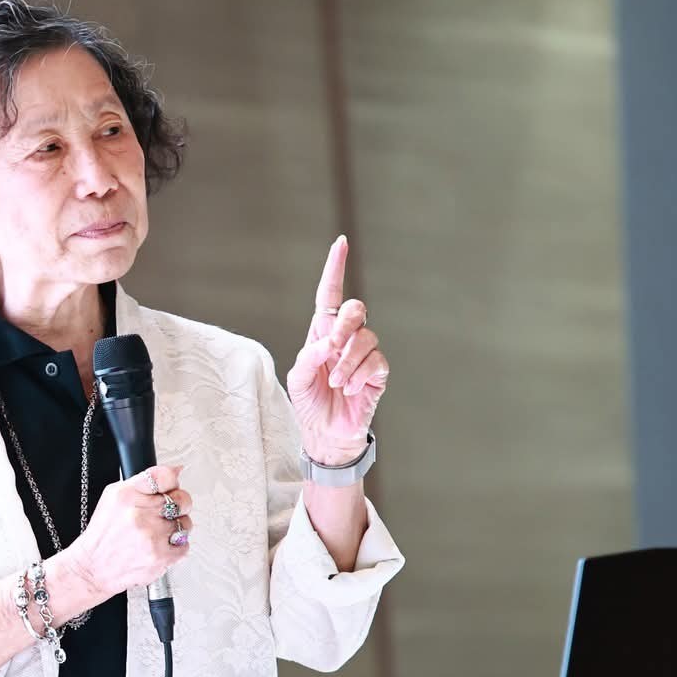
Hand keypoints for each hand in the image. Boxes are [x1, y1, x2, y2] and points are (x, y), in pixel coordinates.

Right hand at [61, 465, 192, 597]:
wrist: (94, 568)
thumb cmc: (104, 534)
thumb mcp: (114, 497)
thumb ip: (144, 482)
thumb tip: (176, 470)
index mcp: (127, 495)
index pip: (165, 476)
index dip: (172, 482)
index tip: (169, 488)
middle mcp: (140, 515)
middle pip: (181, 499)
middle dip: (177, 505)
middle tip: (164, 514)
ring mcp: (152, 537)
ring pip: (186, 523)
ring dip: (176, 528)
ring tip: (157, 533)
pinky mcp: (161, 557)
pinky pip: (184, 545)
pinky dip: (175, 547)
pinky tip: (158, 546)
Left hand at [286, 235, 388, 460]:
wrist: (325, 433)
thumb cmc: (309, 402)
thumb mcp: (298, 379)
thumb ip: (308, 357)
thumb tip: (328, 343)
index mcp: (322, 332)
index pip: (329, 295)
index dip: (335, 268)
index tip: (341, 243)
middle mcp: (345, 338)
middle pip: (355, 309)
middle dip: (345, 326)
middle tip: (331, 349)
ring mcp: (364, 353)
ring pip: (367, 338)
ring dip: (347, 361)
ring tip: (335, 383)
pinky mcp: (377, 372)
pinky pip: (376, 362)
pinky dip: (359, 376)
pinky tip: (349, 390)